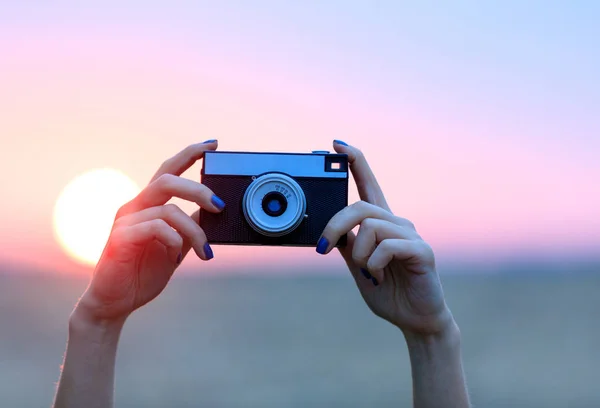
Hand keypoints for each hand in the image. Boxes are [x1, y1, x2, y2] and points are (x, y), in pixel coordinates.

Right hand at [76, 140, 224, 321]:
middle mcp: (135, 207)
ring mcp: (125, 221)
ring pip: (168, 209)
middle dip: (198, 189)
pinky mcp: (120, 238)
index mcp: (148, 205)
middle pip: (166, 180)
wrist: (116, 302)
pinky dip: (173, 239)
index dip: (190, 154)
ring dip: (194, 230)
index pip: (168, 170)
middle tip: (220, 205)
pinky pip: (154, 227)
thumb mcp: (176, 246)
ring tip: (205, 252)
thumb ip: (190, 227)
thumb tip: (213, 211)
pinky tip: (176, 255)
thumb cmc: (144, 272)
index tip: (213, 144)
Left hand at [317, 140, 452, 335]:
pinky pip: (388, 246)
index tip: (336, 144)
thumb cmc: (387, 291)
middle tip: (323, 247)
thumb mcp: (358, 265)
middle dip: (335, 225)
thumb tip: (328, 227)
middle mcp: (397, 223)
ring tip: (369, 274)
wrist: (414, 319)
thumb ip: (347, 244)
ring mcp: (411, 235)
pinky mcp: (421, 251)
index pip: (367, 184)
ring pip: (371, 226)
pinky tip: (380, 277)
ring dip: (361, 255)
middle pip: (360, 206)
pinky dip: (375, 264)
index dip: (354, 162)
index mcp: (381, 223)